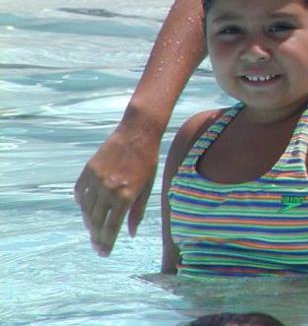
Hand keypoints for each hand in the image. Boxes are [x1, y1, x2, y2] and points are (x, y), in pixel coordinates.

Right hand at [73, 122, 157, 255]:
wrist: (137, 133)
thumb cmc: (147, 161)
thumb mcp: (148, 187)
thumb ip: (138, 212)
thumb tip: (130, 234)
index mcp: (126, 196)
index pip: (112, 227)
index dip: (107, 243)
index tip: (104, 254)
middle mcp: (108, 190)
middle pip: (96, 222)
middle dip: (96, 237)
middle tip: (97, 245)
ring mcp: (96, 179)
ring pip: (86, 209)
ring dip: (88, 222)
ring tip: (93, 229)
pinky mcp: (88, 170)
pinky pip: (80, 193)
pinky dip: (82, 203)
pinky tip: (87, 209)